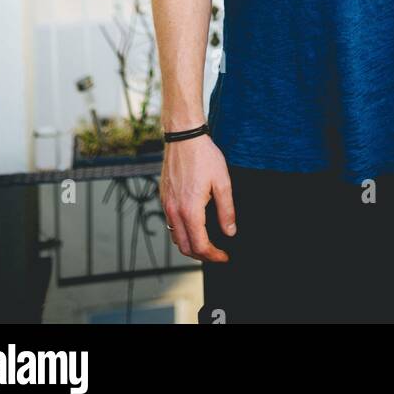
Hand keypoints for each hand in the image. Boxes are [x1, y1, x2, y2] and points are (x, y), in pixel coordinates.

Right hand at [159, 134, 234, 261]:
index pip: (200, 245)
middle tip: (217, 253)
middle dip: (202, 255)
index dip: (214, 256)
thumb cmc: (204, 156)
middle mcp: (174, 211)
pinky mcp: (163, 198)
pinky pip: (171, 224)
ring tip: (206, 242)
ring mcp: (166, 205)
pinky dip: (182, 232)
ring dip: (190, 245)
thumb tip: (230, 232)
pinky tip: (194, 225)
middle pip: (185, 247)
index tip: (225, 256)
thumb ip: (227, 210)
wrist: (183, 136)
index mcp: (190, 210)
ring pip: (176, 237)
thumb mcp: (222, 182)